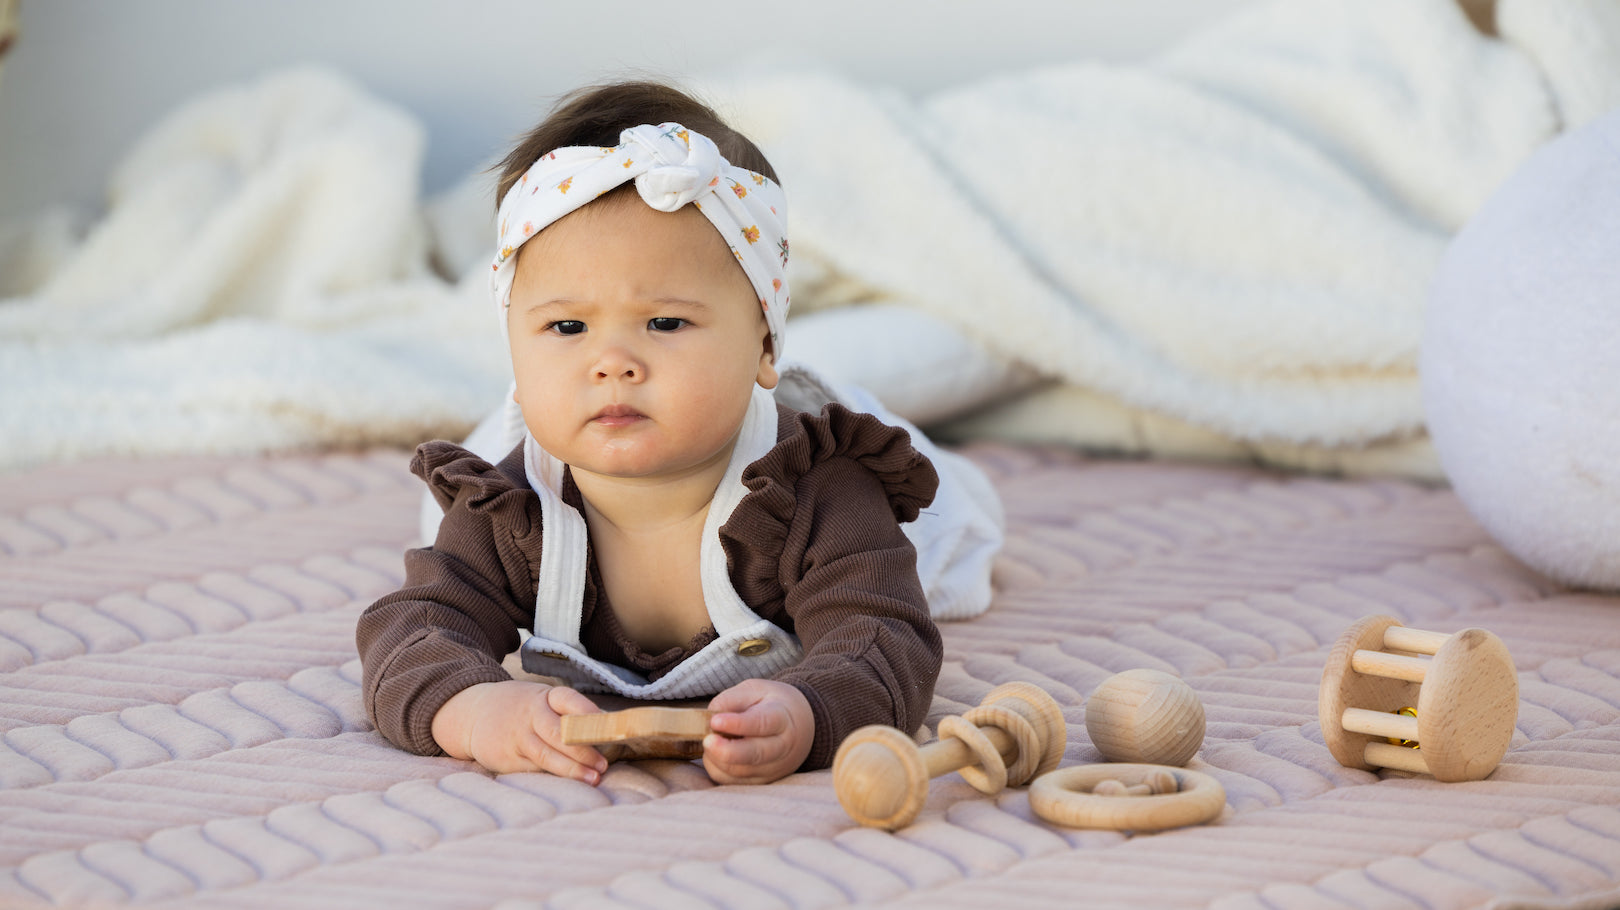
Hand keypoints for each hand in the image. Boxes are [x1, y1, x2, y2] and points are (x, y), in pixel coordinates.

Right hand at [431, 680, 607, 783]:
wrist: (472, 713)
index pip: (568, 699)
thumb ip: (568, 713)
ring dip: (572, 769)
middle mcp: (531, 715)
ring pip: (547, 755)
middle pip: (559, 733)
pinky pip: (533, 769)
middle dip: (584, 750)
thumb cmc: (521, 709)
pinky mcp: (507, 758)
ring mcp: (517, 737)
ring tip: (593, 779)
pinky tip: (568, 785)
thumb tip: (607, 728)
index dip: (586, 711)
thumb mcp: (541, 700)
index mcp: (544, 697)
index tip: (605, 724)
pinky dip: (552, 778)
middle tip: (603, 765)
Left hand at [703, 678, 814, 784]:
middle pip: (755, 755)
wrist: (800, 726)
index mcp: (783, 718)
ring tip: (708, 742)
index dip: (737, 724)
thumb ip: (731, 700)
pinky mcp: (762, 781)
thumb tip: (708, 718)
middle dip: (726, 751)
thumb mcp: (755, 690)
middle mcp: (782, 747)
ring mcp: (774, 768)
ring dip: (717, 759)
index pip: (762, 723)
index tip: (715, 721)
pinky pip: (734, 782)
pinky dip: (718, 770)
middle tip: (706, 740)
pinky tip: (713, 755)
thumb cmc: (772, 705)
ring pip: (741, 772)